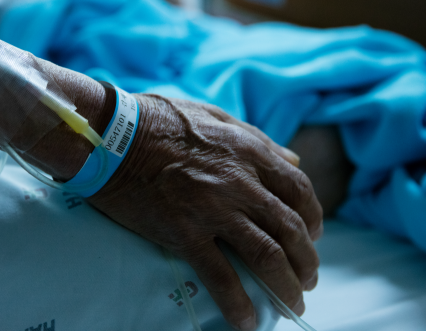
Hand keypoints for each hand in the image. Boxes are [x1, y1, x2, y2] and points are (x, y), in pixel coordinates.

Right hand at [89, 94, 322, 329]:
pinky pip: (220, 275)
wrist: (111, 136)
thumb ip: (257, 137)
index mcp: (248, 151)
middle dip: (307, 261)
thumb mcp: (215, 115)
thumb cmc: (159, 120)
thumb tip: (292, 158)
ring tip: (291, 304)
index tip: (313, 236)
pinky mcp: (184, 232)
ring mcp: (213, 209)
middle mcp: (239, 182)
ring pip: (267, 255)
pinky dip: (238, 303)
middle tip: (308, 280)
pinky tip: (245, 321)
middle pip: (291, 229)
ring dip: (286, 286)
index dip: (314, 218)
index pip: (299, 190)